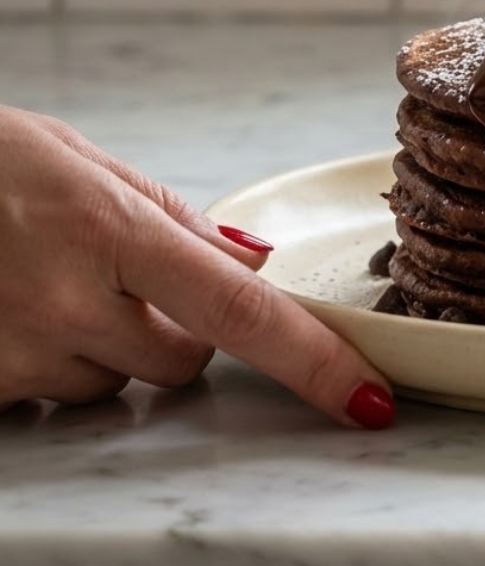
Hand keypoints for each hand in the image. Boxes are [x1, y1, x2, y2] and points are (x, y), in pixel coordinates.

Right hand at [0, 106, 394, 427]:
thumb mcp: (86, 165)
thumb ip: (174, 219)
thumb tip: (251, 262)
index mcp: (114, 231)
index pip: (242, 310)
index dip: (313, 359)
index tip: (368, 399)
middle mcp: (67, 301)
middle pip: (184, 359)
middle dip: (178, 329)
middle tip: (121, 276)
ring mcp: (15, 352)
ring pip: (115, 384)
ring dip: (106, 346)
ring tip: (47, 282)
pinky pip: (51, 398)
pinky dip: (53, 364)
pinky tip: (15, 309)